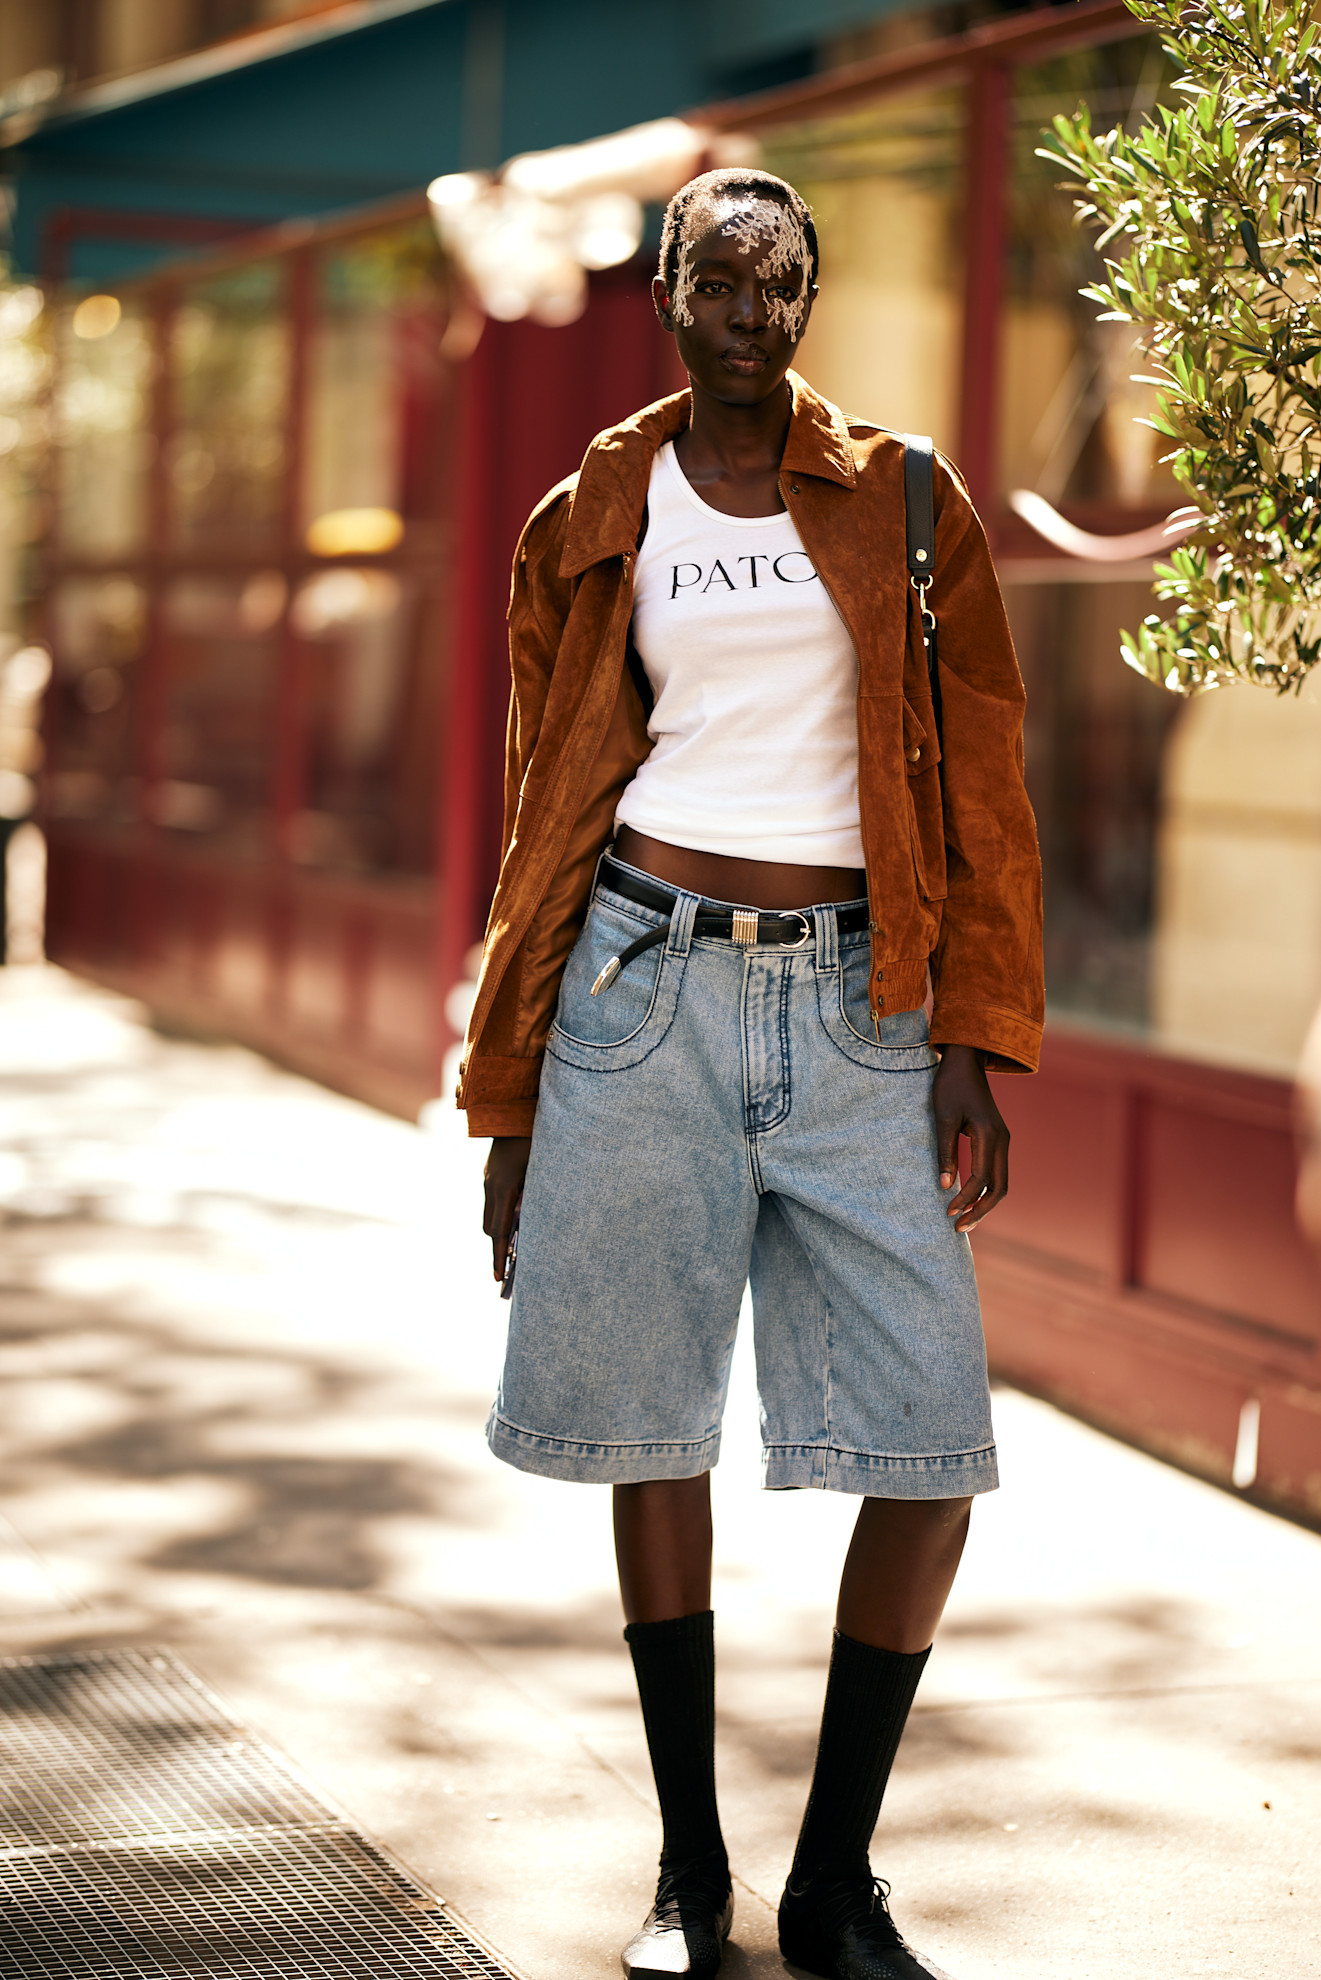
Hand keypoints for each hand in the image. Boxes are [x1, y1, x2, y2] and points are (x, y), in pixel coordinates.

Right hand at [483, 1136, 531, 1279]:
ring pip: (488, 1215)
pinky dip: (499, 1216)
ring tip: (510, 1251)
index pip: (498, 1232)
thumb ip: (536, 1196)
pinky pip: (492, 1201)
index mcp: (503, 1187)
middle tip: (506, 1273)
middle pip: (489, 1228)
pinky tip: (512, 1221)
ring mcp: (487, 1178)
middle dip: (497, 1250)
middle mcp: (490, 1185)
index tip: (499, 1278)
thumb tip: (532, 1225)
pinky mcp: (490, 1173)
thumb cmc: (534, 1137)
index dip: (499, 1257)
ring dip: (498, 1233)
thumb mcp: (540, 1167)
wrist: (511, 1108)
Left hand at [932, 1045, 1007, 1231]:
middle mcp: (1002, 1140)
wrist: (965, 1060)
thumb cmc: (950, 1086)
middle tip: (958, 1227)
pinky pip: (997, 1171)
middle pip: (999, 1187)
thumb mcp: (942, 1118)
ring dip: (984, 1202)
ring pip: (1001, 1182)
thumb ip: (945, 1153)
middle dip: (980, 1210)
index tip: (947, 1212)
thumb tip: (945, 1187)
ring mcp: (1003, 1139)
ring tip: (964, 1220)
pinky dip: (986, 1189)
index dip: (965, 1199)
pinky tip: (969, 1199)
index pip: (981, 1178)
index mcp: (989, 1134)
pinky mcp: (998, 1138)